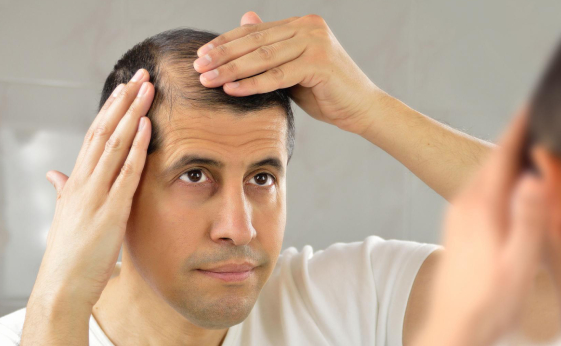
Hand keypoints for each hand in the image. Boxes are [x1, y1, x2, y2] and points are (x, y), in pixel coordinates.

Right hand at [34, 69, 153, 308]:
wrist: (61, 289)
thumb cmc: (69, 258)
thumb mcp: (66, 217)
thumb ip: (63, 191)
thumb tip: (53, 172)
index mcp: (75, 183)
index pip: (94, 136)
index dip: (111, 110)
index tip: (125, 88)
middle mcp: (82, 183)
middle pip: (103, 130)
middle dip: (123, 101)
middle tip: (141, 75)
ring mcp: (94, 195)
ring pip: (113, 143)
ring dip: (132, 113)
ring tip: (147, 88)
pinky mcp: (108, 211)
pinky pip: (125, 172)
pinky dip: (136, 147)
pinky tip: (147, 126)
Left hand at [193, 11, 386, 135]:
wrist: (362, 109)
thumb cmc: (326, 93)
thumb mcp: (292, 69)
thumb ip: (270, 51)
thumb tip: (243, 21)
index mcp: (302, 24)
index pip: (255, 32)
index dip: (225, 43)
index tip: (201, 55)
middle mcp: (309, 27)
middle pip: (255, 42)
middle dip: (223, 56)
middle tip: (198, 67)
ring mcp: (316, 43)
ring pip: (263, 57)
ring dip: (231, 69)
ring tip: (207, 80)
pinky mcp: (319, 63)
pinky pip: (277, 75)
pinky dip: (252, 83)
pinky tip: (231, 89)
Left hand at [411, 109, 547, 345]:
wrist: (454, 329)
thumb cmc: (489, 302)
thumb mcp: (519, 262)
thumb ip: (528, 218)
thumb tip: (535, 174)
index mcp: (482, 207)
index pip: (503, 155)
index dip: (520, 126)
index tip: (535, 102)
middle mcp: (465, 205)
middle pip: (492, 160)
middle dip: (514, 137)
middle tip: (538, 116)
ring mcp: (458, 216)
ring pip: (485, 175)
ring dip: (505, 158)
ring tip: (528, 143)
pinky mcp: (458, 228)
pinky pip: (480, 190)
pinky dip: (497, 178)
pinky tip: (509, 186)